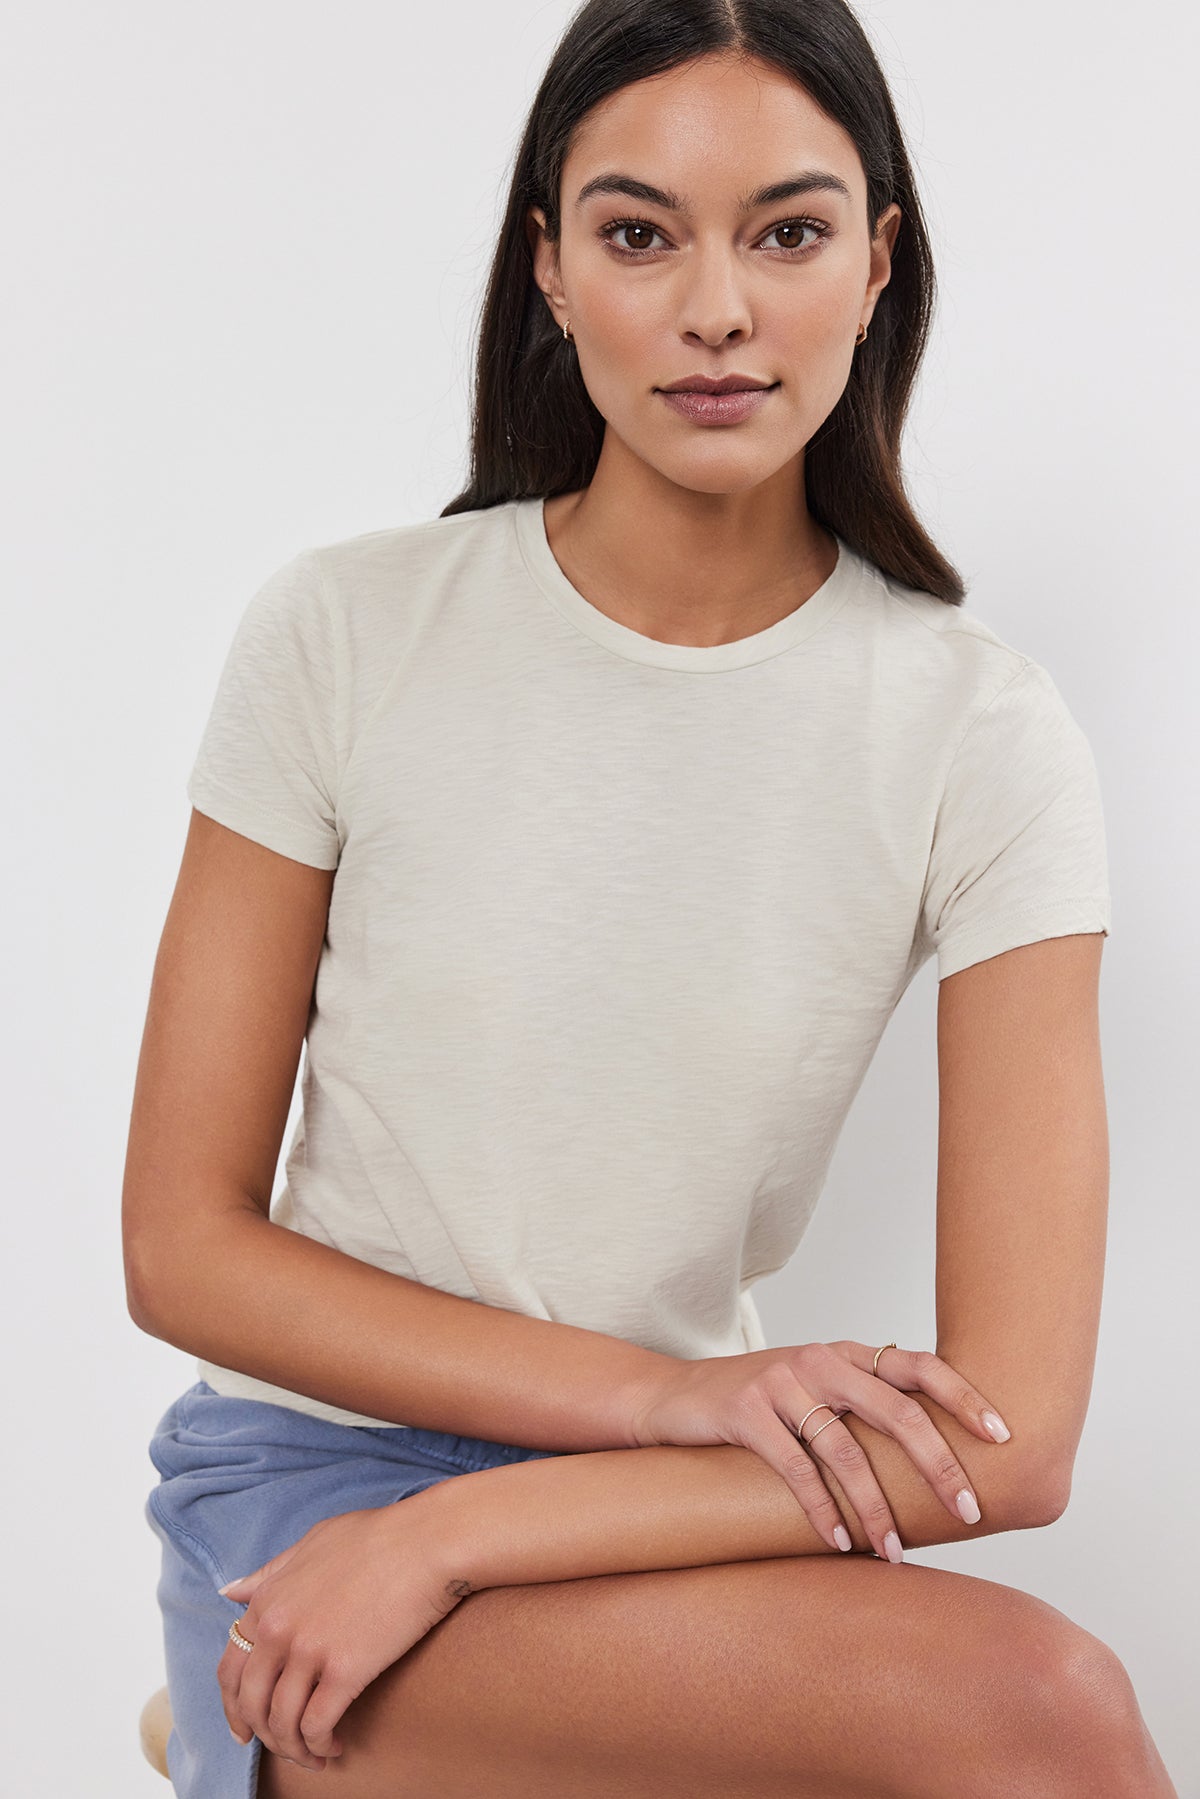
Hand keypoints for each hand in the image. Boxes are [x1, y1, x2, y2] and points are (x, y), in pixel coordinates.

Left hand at [216, 1495, 465, 1771]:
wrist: (426, 1541)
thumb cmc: (378, 1536)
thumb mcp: (312, 1543)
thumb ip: (270, 1573)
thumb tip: (230, 1592)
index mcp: (268, 1600)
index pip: (231, 1669)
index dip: (235, 1707)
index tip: (246, 1727)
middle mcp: (278, 1628)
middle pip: (253, 1703)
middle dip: (264, 1734)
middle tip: (285, 1746)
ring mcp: (309, 1650)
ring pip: (283, 1721)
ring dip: (295, 1747)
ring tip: (315, 1753)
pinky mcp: (345, 1671)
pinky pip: (316, 1725)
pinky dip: (321, 1744)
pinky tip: (336, 1745)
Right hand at [629, 1342, 1010, 1562]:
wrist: (674, 1396)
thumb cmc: (757, 1404)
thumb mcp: (812, 1392)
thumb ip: (860, 1409)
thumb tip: (930, 1462)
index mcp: (845, 1354)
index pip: (918, 1365)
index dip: (963, 1395)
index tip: (1002, 1434)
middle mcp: (819, 1360)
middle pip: (896, 1409)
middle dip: (938, 1463)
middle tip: (970, 1510)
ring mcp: (781, 1382)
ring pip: (846, 1449)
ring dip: (876, 1508)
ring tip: (894, 1552)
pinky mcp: (746, 1411)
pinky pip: (795, 1467)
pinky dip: (821, 1510)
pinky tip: (838, 1542)